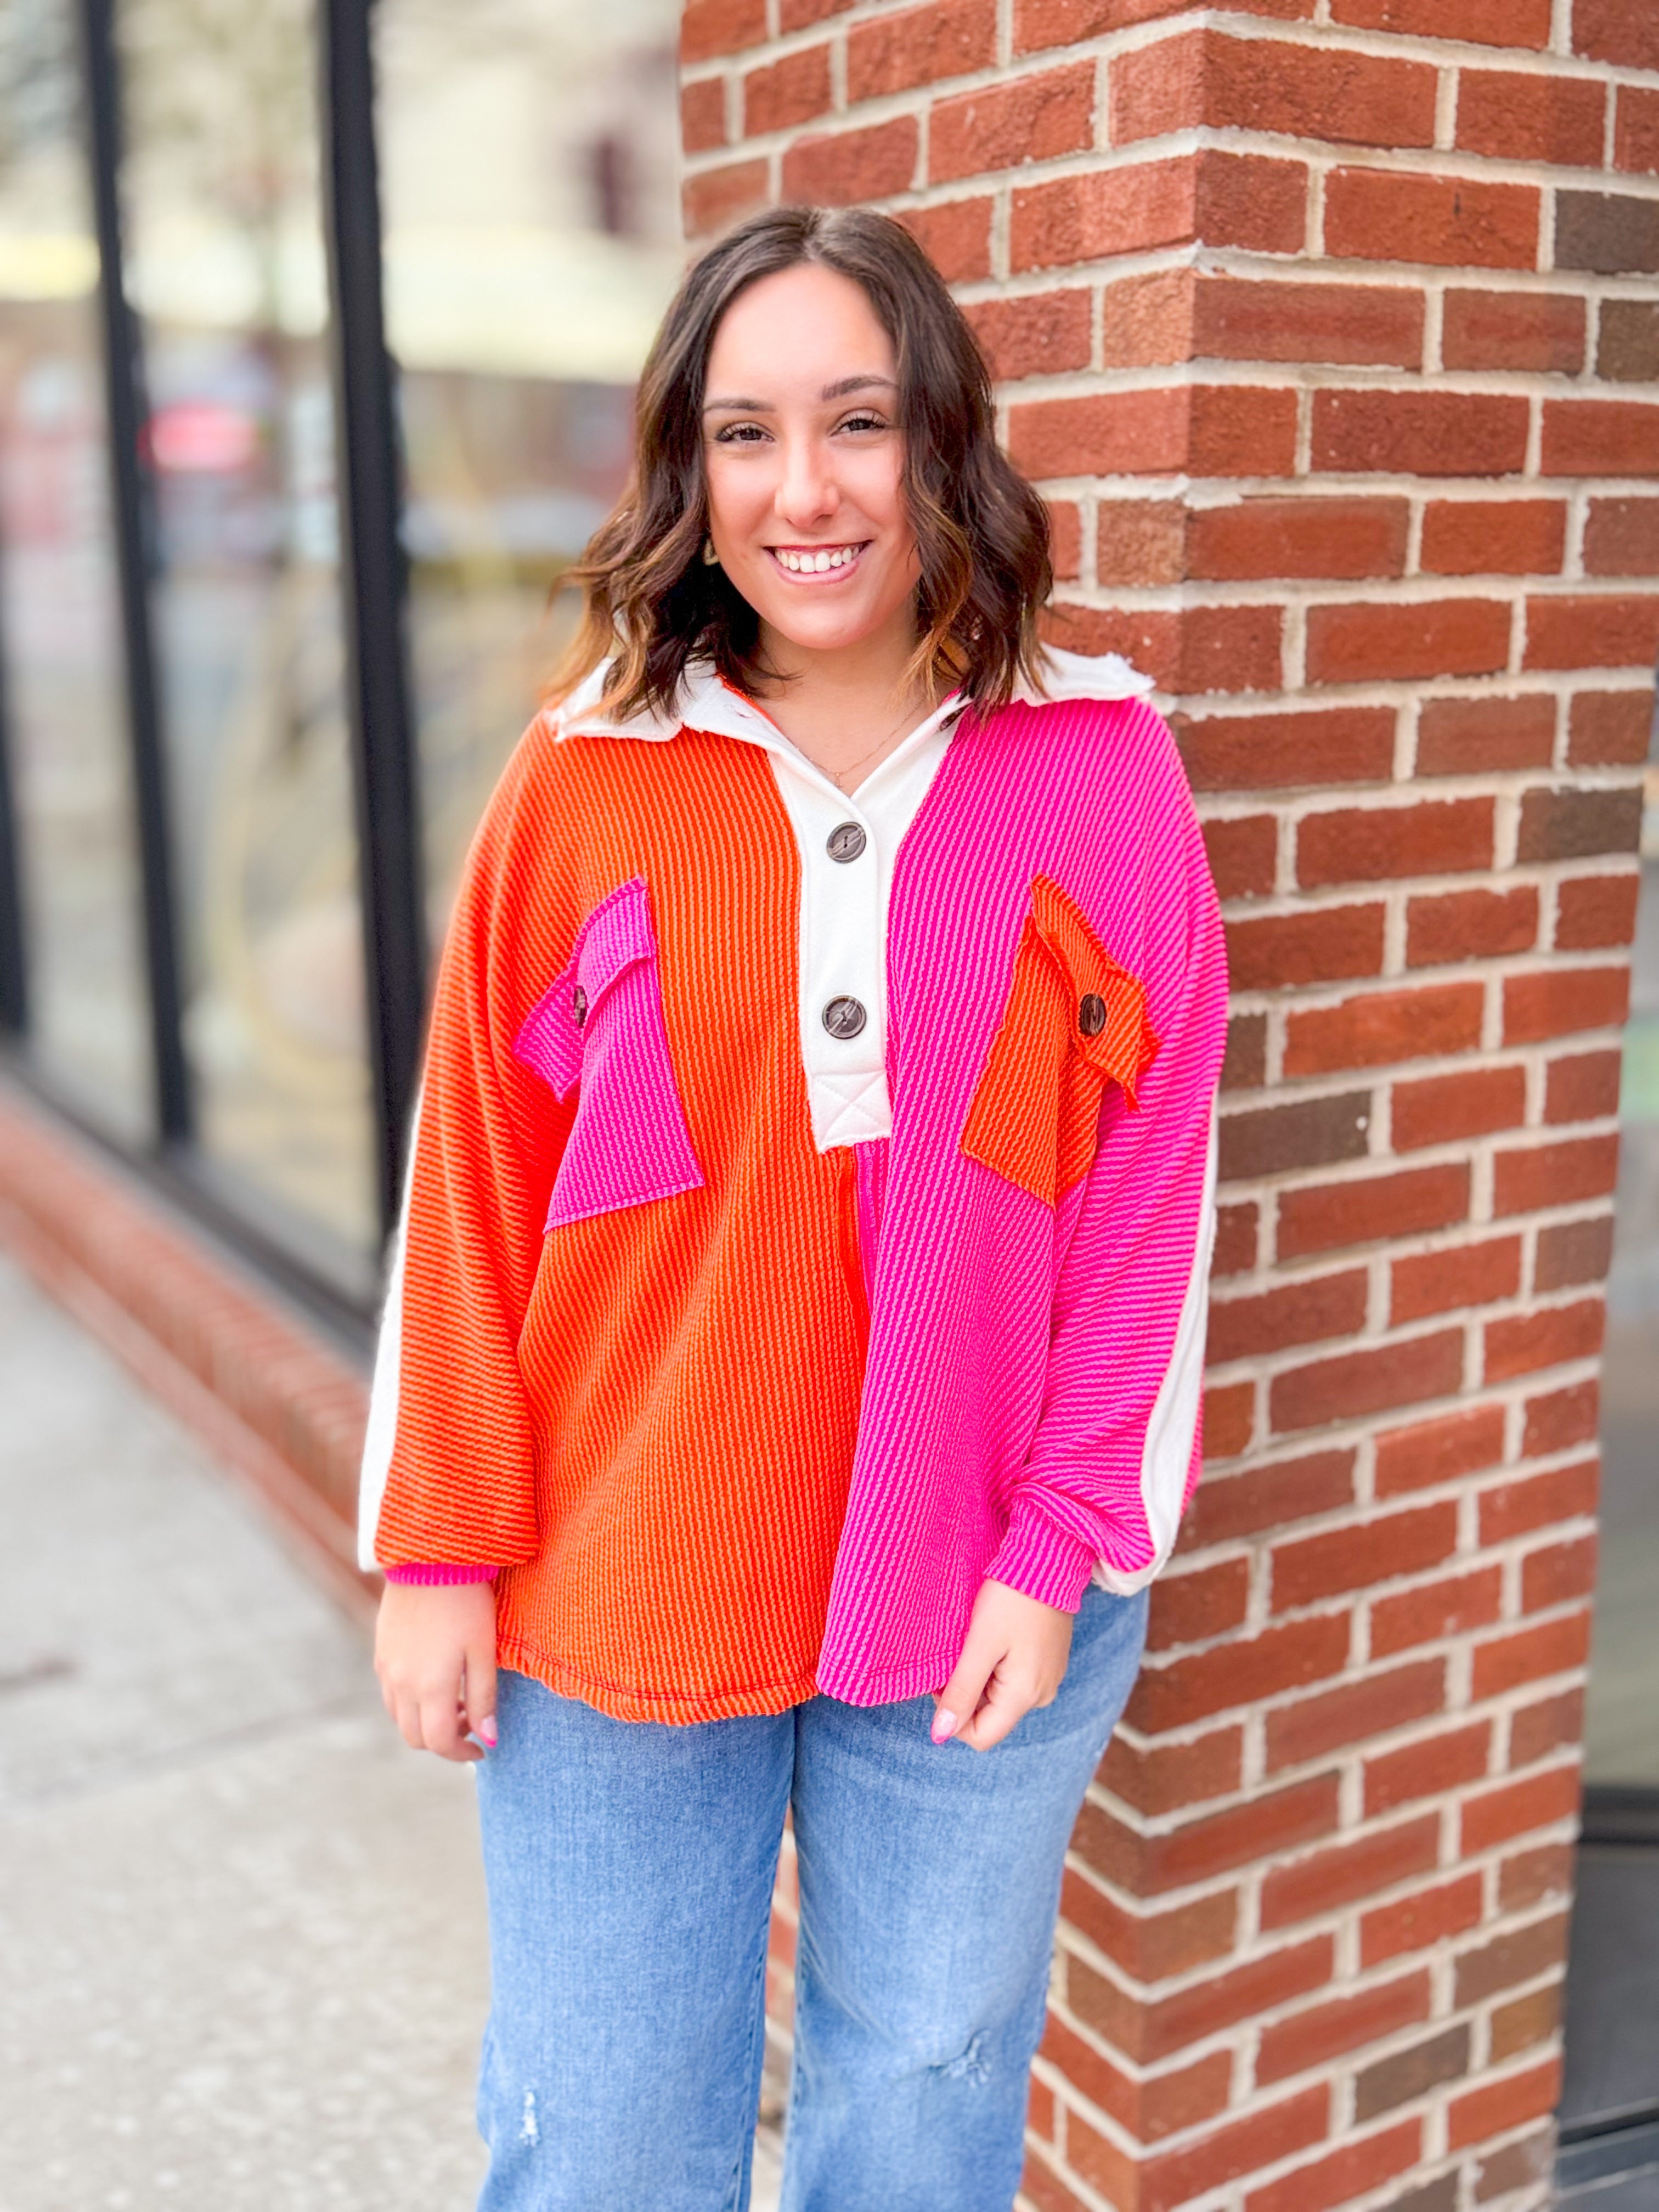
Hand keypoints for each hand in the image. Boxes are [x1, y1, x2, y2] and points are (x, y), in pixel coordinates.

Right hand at [374, 1581, 497, 1761]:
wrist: (430, 1557)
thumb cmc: (466, 1601)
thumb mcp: (484, 1649)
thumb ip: (484, 1697)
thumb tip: (489, 1738)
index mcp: (429, 1686)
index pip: (440, 1741)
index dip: (462, 1754)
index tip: (482, 1748)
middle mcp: (401, 1683)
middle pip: (415, 1737)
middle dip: (443, 1741)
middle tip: (471, 1722)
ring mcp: (386, 1668)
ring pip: (399, 1718)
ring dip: (425, 1722)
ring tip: (456, 1700)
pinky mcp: (381, 1652)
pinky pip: (391, 1694)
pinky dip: (410, 1703)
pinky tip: (434, 1681)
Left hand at [932, 1578, 1075, 1751]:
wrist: (1049, 1560)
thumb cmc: (1011, 1598)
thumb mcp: (979, 1644)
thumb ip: (960, 1692)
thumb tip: (939, 1735)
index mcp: (1025, 1696)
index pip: (980, 1736)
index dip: (952, 1716)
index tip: (943, 1677)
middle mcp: (1042, 1695)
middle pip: (990, 1717)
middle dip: (966, 1694)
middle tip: (957, 1654)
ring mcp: (1049, 1679)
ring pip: (1000, 1698)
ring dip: (980, 1678)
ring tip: (976, 1642)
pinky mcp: (1049, 1662)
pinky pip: (1014, 1680)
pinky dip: (996, 1667)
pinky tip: (994, 1637)